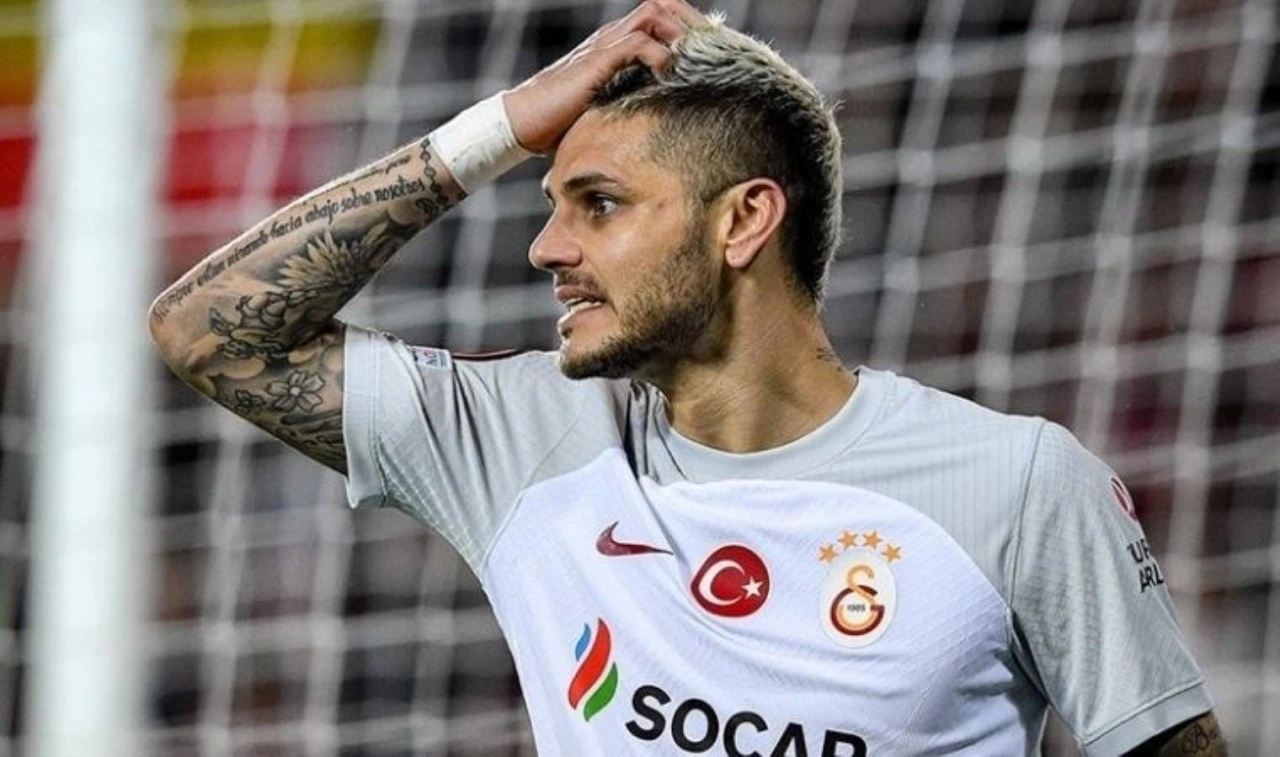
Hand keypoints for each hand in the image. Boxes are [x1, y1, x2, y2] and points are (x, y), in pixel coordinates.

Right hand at [503, 0, 703, 153]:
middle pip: (663, 5)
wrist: (523, 122)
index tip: (713, 50)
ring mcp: (604, 46)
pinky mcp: (596, 62)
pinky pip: (636, 43)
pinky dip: (658, 55)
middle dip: (692, 23)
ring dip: (679, 33)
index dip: (688, 27)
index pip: (661, 17)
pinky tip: (668, 76)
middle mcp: (612, 37)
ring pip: (653, 14)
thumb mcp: (607, 108)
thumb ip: (632, 104)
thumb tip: (663, 129)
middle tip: (713, 51)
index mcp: (615, 45)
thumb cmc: (559, 122)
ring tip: (694, 60)